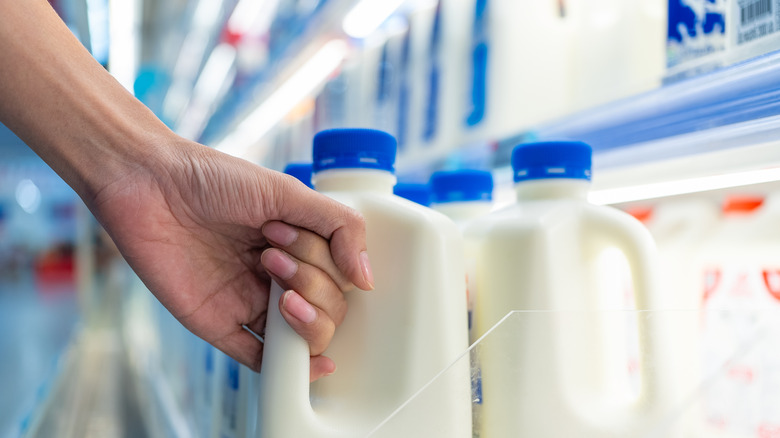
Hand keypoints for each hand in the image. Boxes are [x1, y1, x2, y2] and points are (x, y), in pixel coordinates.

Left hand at [89, 139, 371, 379]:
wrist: (145, 183)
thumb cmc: (211, 177)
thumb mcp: (285, 190)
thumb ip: (339, 226)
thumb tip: (368, 278)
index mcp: (299, 245)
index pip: (340, 278)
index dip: (325, 262)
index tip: (287, 230)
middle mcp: (278, 276)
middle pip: (328, 310)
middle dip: (311, 282)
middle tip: (271, 250)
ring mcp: (248, 301)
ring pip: (300, 339)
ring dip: (304, 321)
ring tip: (272, 277)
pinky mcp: (217, 323)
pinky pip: (256, 356)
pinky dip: (282, 368)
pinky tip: (304, 365)